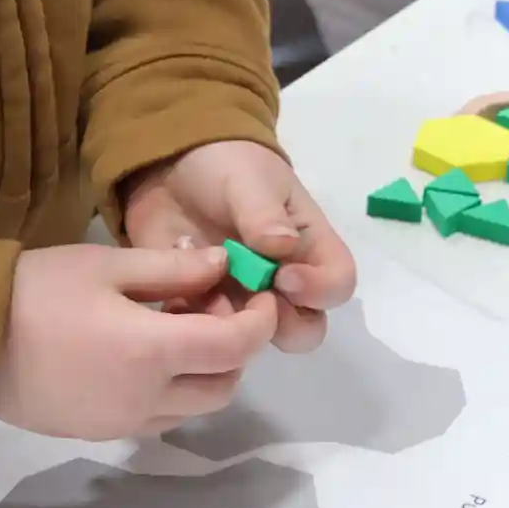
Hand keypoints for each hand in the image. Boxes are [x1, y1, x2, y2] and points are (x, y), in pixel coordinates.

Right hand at [0, 243, 280, 439]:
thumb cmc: (36, 292)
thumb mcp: (107, 266)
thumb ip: (173, 270)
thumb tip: (223, 268)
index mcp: (153, 354)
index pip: (235, 347)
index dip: (258, 320)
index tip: (258, 293)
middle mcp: (146, 401)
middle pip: (223, 386)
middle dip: (234, 347)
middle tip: (211, 303)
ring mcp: (121, 424)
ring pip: (193, 409)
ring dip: (204, 372)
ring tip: (176, 325)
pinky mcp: (97, 433)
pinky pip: (158, 418)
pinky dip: (172, 390)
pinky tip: (145, 353)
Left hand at [120, 140, 358, 354]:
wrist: (171, 167)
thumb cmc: (226, 166)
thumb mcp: (248, 179)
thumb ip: (264, 214)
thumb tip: (282, 247)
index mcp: (308, 246)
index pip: (338, 284)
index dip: (319, 290)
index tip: (284, 276)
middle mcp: (283, 283)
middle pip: (304, 329)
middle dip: (278, 323)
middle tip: (246, 297)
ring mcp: (243, 300)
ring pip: (253, 341)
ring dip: (231, 328)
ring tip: (203, 295)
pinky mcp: (204, 309)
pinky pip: (205, 339)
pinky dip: (191, 325)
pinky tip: (174, 298)